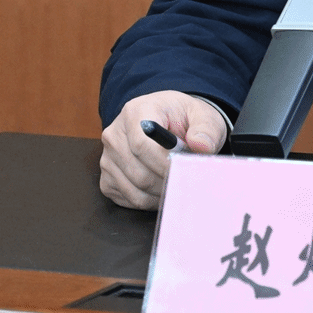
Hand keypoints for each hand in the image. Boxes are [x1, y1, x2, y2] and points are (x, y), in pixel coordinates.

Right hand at [99, 91, 227, 209]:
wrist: (170, 123)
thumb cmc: (185, 120)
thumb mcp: (202, 116)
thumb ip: (205, 130)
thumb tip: (201, 146)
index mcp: (135, 112)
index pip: (142, 145)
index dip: (164, 163)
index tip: (184, 170)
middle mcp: (115, 134)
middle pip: (139, 172)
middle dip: (166, 180)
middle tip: (186, 177)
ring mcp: (107, 158)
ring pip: (134, 189)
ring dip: (160, 192)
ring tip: (176, 180)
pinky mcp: (107, 178)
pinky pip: (129, 199)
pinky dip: (150, 200)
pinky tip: (162, 186)